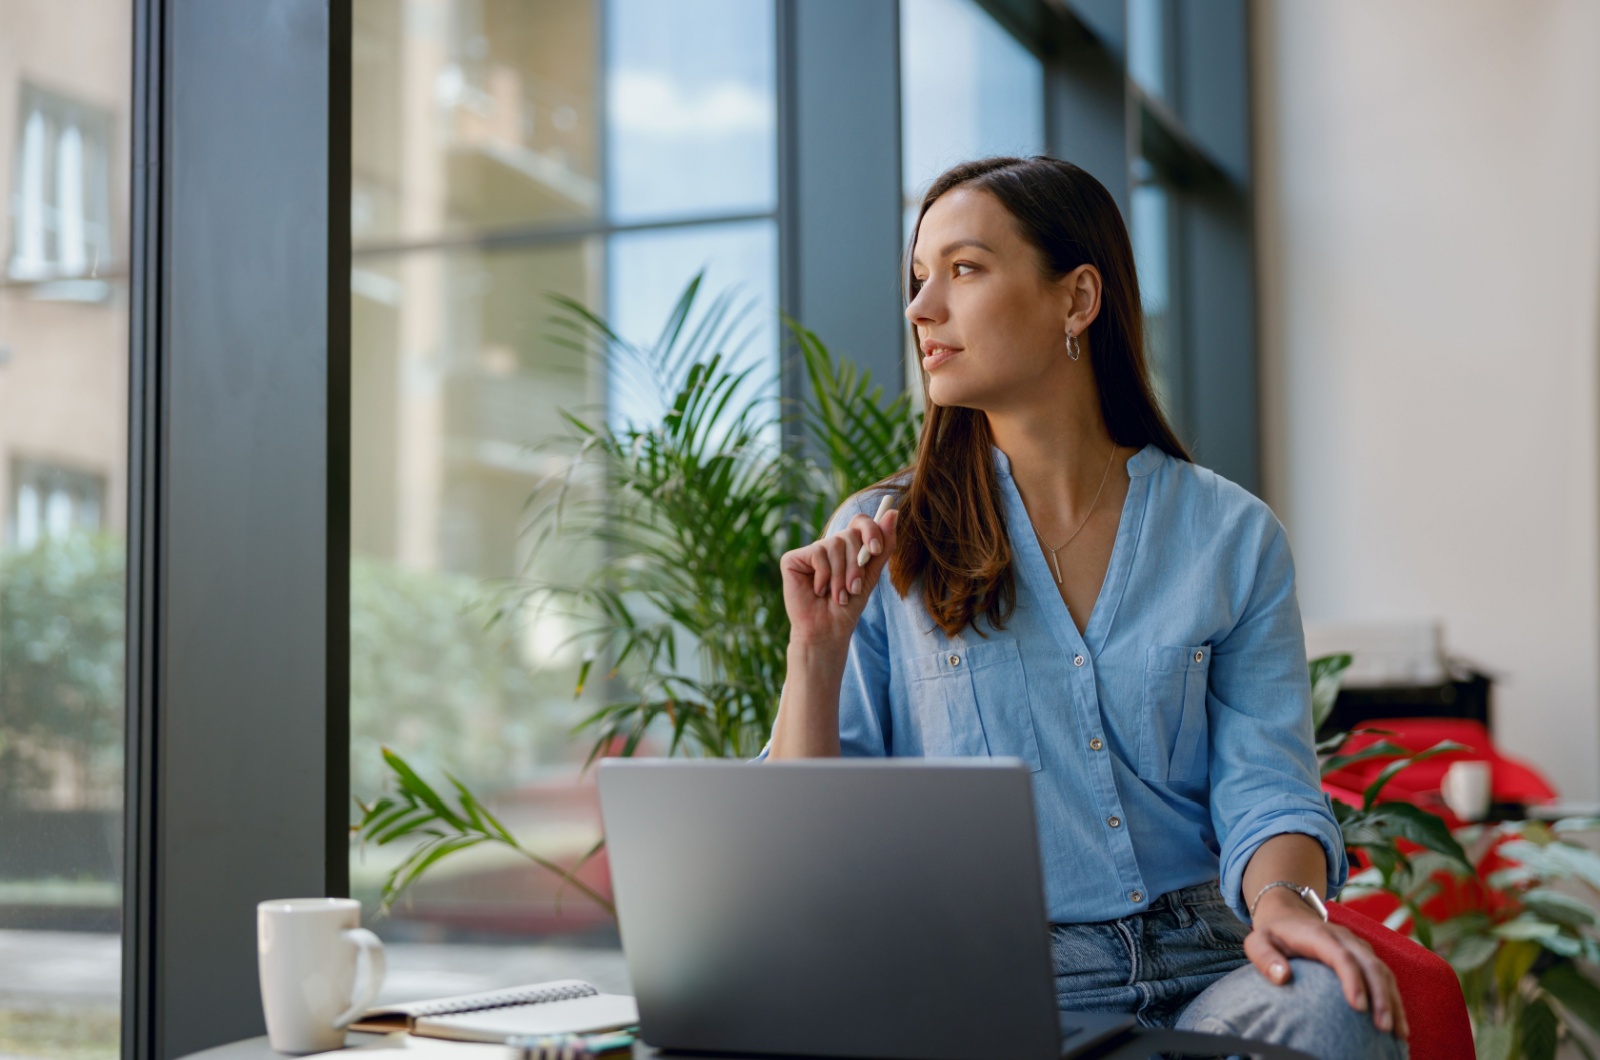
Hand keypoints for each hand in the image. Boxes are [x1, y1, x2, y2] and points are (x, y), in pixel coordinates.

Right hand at [780, 506, 898, 650]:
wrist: (827, 630)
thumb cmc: (847, 606)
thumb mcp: (870, 575)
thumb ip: (882, 546)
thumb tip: (893, 512)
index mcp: (847, 548)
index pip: (859, 522)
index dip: (870, 530)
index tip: (875, 549)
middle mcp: (828, 545)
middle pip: (849, 534)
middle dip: (855, 565)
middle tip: (853, 589)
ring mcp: (810, 551)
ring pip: (834, 544)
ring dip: (840, 576)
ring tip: (837, 596)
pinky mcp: (792, 559)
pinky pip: (817, 554)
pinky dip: (823, 577)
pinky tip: (817, 591)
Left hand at [1246, 889, 1407, 1040]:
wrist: (1289, 913)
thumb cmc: (1273, 933)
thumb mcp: (1257, 941)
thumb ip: (1264, 957)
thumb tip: (1282, 977)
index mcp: (1318, 934)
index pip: (1341, 956)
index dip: (1352, 980)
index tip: (1358, 1007)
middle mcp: (1344, 938)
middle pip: (1370, 965)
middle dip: (1381, 996)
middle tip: (1383, 1028)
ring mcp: (1357, 946)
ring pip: (1382, 971)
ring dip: (1392, 1001)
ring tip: (1397, 1033)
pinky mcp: (1364, 955)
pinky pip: (1384, 975)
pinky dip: (1393, 998)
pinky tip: (1397, 1023)